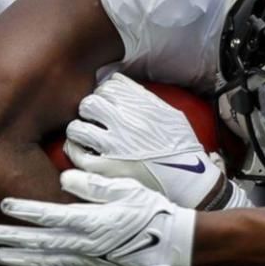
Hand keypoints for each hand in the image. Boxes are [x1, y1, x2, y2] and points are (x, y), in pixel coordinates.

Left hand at [0, 170, 195, 265]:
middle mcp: (87, 244)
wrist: (173, 242)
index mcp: (92, 221)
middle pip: (42, 241)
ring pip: (48, 262)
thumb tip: (64, 180)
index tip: (5, 204)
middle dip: (14, 237)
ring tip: (0, 255)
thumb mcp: (125, 188)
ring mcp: (90, 261)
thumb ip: (93, 185)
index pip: (51, 215)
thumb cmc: (149, 210)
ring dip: (22, 258)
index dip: (26, 210)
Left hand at [64, 74, 235, 209]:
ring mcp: (113, 146)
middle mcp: (125, 122)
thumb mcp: (171, 114)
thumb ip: (145, 98)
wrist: (189, 181)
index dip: (106, 94)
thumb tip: (121, 83)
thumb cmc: (181, 148)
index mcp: (141, 106)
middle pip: (90, 102)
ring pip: (77, 126)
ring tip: (86, 135)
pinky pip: (77, 153)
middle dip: (90, 109)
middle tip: (95, 119)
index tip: (109, 104)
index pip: (109, 86)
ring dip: (79, 128)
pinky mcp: (105, 169)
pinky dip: (75, 150)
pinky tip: (81, 150)